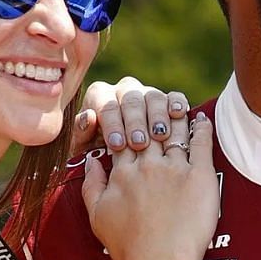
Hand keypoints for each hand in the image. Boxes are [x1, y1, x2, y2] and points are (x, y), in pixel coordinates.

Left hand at [70, 77, 189, 155]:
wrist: (125, 169)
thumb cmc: (99, 157)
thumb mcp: (86, 150)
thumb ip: (83, 133)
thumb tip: (88, 117)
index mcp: (99, 96)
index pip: (105, 104)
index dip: (112, 124)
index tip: (116, 145)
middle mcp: (124, 90)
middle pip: (131, 98)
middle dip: (135, 122)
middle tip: (138, 144)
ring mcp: (147, 94)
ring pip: (153, 97)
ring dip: (157, 116)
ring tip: (159, 136)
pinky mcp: (168, 101)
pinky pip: (174, 97)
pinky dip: (177, 103)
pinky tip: (178, 115)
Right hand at [82, 113, 217, 259]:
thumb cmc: (129, 246)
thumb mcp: (97, 216)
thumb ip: (91, 185)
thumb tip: (90, 161)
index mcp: (122, 173)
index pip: (124, 137)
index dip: (127, 123)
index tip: (133, 117)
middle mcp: (147, 165)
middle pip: (149, 128)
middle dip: (151, 114)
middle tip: (157, 105)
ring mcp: (174, 169)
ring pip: (174, 131)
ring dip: (176, 116)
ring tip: (180, 107)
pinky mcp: (199, 176)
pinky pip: (201, 143)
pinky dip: (202, 128)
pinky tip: (202, 119)